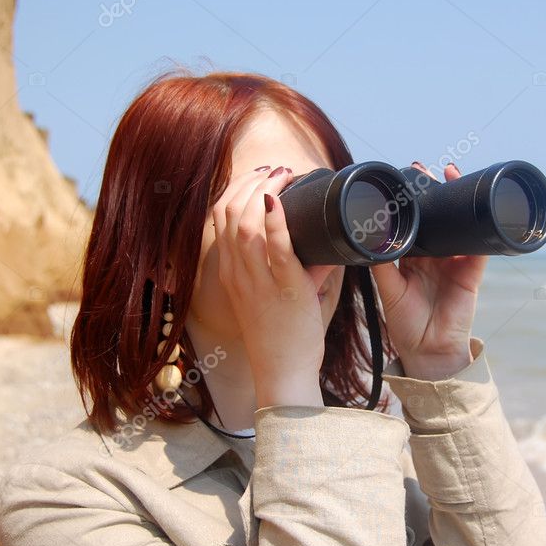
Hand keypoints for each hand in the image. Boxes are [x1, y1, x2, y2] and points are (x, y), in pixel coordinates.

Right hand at [211, 166, 324, 407]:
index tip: (259, 177)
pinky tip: (279, 201)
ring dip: (263, 191)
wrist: (283, 374)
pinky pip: (275, 248)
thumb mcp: (277, 297)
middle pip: (228, 212)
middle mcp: (237, 274)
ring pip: (245, 224)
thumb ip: (298, 269)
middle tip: (274, 171)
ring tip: (283, 176)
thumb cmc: (282, 338)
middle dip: (249, 182)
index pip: (220, 218)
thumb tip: (326, 246)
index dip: (236, 189)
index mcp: (231, 273)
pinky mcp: (283, 289)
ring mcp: (257, 281)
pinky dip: (276, 220)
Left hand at [370, 162, 488, 379]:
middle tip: (424, 167)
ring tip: (450, 173)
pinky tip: (477, 207)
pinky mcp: (472, 270)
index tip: (402, 176)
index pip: (413, 220)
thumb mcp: (388, 289)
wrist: (429, 351)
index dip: (410, 199)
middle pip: (436, 215)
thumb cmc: (406, 324)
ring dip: (456, 197)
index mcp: (412, 256)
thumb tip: (367, 236)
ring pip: (458, 222)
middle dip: (433, 190)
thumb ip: (380, 263)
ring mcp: (455, 259)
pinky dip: (479, 226)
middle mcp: (434, 253)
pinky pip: (480, 244)